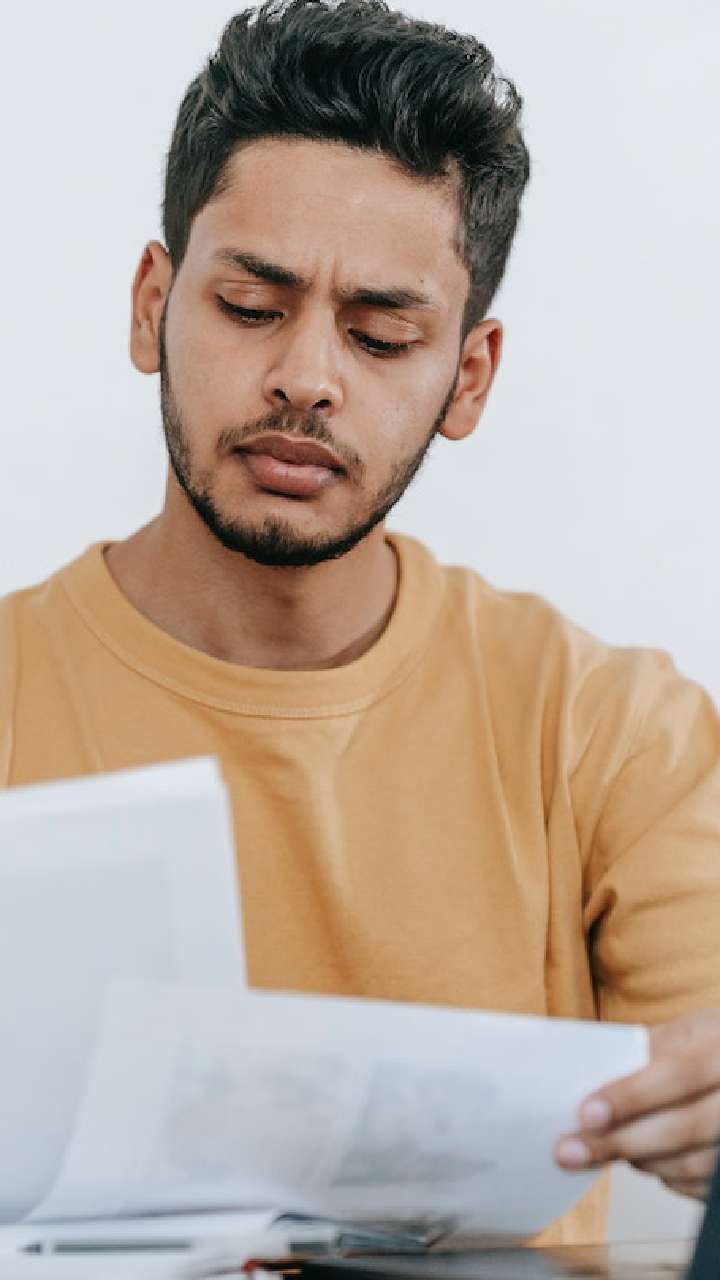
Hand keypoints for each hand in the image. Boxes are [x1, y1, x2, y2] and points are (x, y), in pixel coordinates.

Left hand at [554, 1008, 719, 1198]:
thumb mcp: (688, 1031)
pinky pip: (701, 1185)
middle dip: (621, 1141)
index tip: (585, 1115)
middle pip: (683, 1128)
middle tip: (570, 1151)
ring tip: (602, 1149)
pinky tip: (646, 1159)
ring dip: (640, 1159)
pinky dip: (667, 1176)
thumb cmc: (712, 1047)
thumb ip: (648, 1051)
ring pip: (691, 1164)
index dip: (631, 1096)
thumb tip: (591, 1080)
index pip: (678, 1074)